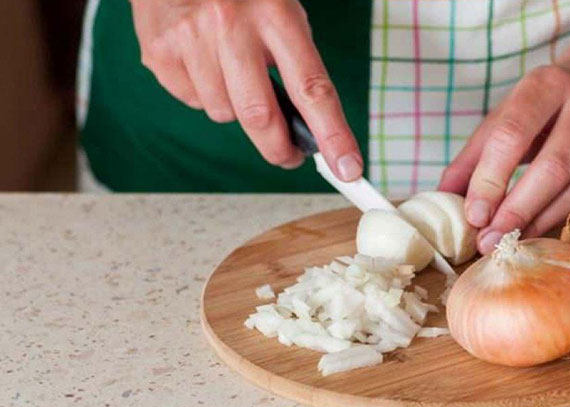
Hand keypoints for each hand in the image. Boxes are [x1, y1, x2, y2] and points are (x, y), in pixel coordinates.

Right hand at [131, 0, 361, 179]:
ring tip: (233, 73)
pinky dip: (204, 93)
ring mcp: (190, 39)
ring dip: (236, 108)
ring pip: (224, 113)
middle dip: (279, 148)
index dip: (332, 134)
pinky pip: (193, 101)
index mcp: (275, 14)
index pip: (312, 88)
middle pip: (260, 116)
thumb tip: (309, 129)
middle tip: (290, 155)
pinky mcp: (160, 52)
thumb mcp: (281, 13)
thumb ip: (296, 64)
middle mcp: (231, 25)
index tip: (347, 167)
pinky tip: (204, 62)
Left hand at [438, 65, 569, 254]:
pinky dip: (559, 219)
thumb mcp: (505, 117)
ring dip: (538, 221)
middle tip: (488, 240)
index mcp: (546, 84)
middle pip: (553, 165)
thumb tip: (443, 199)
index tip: (474, 216)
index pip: (513, 134)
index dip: (491, 178)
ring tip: (508, 241)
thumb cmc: (542, 107)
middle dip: (517, 209)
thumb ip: (473, 157)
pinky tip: (536, 233)